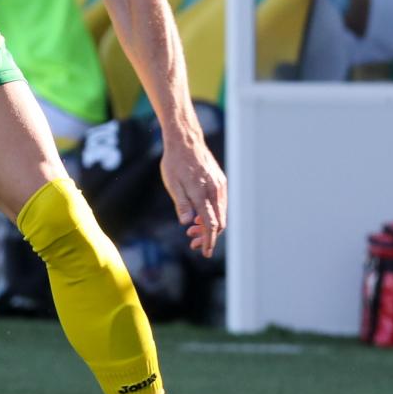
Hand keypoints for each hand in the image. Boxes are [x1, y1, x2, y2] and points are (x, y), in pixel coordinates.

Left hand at [160, 131, 225, 257]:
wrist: (186, 141)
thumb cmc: (175, 163)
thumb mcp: (172, 184)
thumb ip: (181, 204)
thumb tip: (185, 222)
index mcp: (203, 194)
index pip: (211, 224)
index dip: (209, 240)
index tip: (206, 252)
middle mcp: (215, 191)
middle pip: (218, 222)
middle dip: (208, 236)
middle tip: (192, 243)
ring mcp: (220, 186)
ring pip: (220, 213)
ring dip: (209, 225)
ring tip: (192, 230)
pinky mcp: (220, 181)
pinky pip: (219, 203)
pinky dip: (212, 213)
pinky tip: (198, 215)